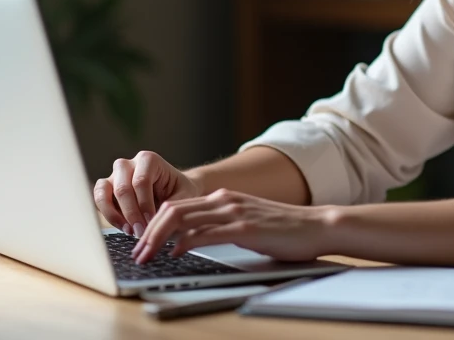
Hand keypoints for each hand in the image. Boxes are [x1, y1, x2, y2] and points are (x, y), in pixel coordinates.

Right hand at [93, 150, 201, 237]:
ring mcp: (115, 175)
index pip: (141, 181)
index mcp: (148, 159)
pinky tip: (124, 228)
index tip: (151, 222)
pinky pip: (99, 200)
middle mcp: (128, 164)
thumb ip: (172, 207)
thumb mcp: (183, 196)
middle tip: (141, 232)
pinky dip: (108, 215)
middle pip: (122, 188)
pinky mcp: (106, 188)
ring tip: (129, 231)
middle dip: (131, 213)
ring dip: (115, 215)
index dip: (145, 204)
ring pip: (104, 192)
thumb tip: (159, 224)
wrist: (174, 190)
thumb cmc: (180, 191)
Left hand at [131, 189, 334, 264]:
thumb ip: (222, 226)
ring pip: (182, 219)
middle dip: (147, 232)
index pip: (177, 205)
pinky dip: (183, 243)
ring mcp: (234, 212)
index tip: (142, 242)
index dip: (153, 224)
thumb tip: (193, 241)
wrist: (317, 226)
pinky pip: (205, 234)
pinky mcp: (244, 228)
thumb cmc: (284, 229)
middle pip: (172, 210)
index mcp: (223, 198)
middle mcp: (225, 200)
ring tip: (146, 256)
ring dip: (158, 239)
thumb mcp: (246, 223)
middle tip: (136, 252)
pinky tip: (175, 254)